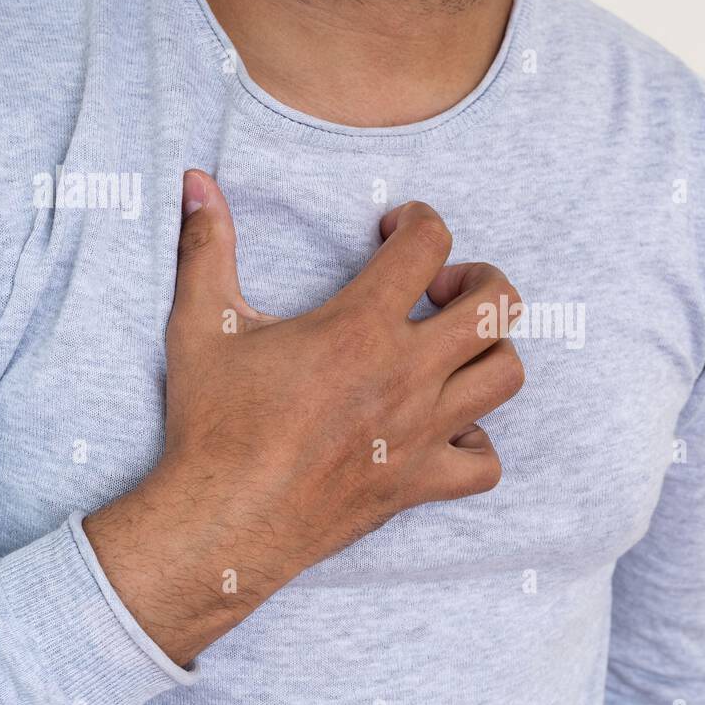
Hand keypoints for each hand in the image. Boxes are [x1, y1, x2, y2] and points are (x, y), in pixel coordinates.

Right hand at [84, 170, 523, 663]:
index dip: (419, 220)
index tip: (393, 231)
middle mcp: (406, 375)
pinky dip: (477, 442)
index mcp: (359, 328)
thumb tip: (196, 181)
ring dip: (490, 352)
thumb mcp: (201, 326)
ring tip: (451, 351)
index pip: (430, 243)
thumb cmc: (211, 425)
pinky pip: (485, 463)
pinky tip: (444, 428)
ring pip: (507, 377)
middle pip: (499, 306)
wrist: (220, 524)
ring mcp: (421, 432)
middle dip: (482, 279)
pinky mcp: (419, 483)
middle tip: (440, 290)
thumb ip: (207, 246)